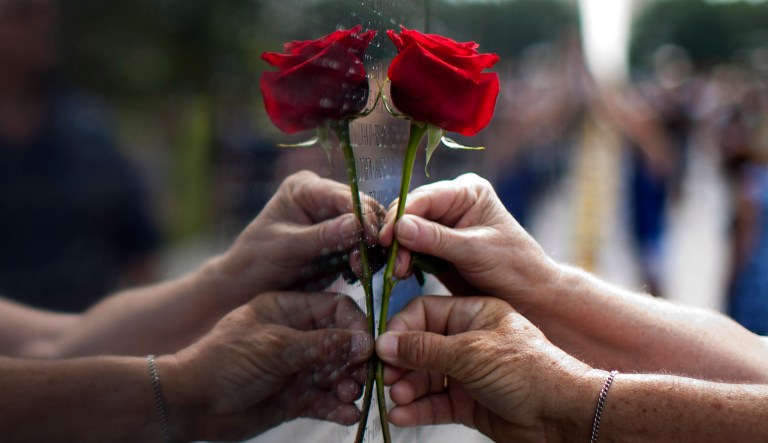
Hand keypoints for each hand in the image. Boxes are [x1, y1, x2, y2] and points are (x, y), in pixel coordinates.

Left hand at [165, 291, 373, 441]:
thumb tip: (364, 341)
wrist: (191, 404)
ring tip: (349, 396)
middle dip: (355, 361)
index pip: (335, 308)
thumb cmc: (225, 362)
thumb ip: (323, 344)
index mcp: (288, 309)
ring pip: (337, 374)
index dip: (355, 324)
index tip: (366, 345)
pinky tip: (346, 414)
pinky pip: (325, 400)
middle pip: (342, 343)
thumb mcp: (276, 346)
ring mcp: (296, 368)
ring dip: (348, 385)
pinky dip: (338, 407)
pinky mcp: (294, 397)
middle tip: (360, 377)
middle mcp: (296, 336)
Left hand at [213, 170, 383, 298]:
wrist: (247, 285)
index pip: (342, 194)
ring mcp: (332, 218)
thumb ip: (322, 235)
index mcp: (305, 188)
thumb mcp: (286, 247)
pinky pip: (362, 244)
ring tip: (361, 268)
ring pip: (367, 226)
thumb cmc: (257, 260)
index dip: (362, 213)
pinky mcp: (339, 239)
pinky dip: (365, 257)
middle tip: (372, 256)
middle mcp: (322, 197)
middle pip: (361, 207)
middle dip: (370, 231)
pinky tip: (360, 271)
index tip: (372, 236)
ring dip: (369, 247)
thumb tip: (357, 225)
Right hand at [376, 296, 593, 441]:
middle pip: (420, 347)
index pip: (424, 313)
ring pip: (425, 378)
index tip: (384, 347)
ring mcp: (467, 373)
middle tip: (387, 377)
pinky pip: (435, 402)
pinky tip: (402, 415)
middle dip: (401, 363)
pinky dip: (417, 408)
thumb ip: (424, 349)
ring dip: (407, 388)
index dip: (401, 329)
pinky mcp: (468, 403)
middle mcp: (467, 340)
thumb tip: (385, 343)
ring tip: (397, 397)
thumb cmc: (526, 370)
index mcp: (473, 314)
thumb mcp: (471, 353)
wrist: (561, 414)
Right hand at [379, 173, 559, 304]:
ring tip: (400, 272)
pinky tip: (403, 273)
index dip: (401, 216)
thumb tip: (400, 228)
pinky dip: (404, 260)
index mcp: (467, 192)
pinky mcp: (437, 247)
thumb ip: (437, 239)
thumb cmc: (514, 267)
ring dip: (400, 251)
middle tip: (394, 263)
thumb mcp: (476, 251)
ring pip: (407, 232)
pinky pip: (411, 249)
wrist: (529, 298)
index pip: (424, 198)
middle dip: (399, 237)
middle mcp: (452, 203)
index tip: (388, 239)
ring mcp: (443, 226)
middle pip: (411, 212)